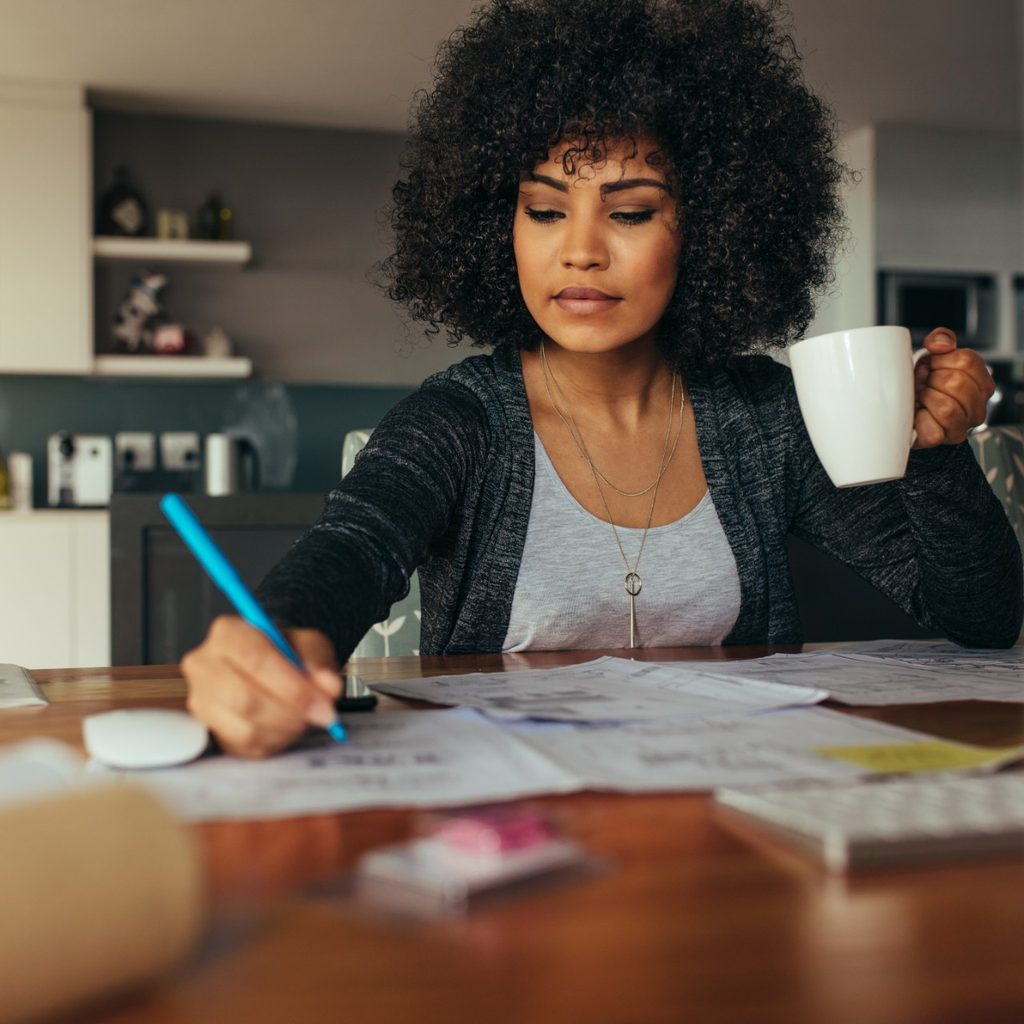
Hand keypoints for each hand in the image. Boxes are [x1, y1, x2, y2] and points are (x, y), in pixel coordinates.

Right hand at [181, 617, 341, 758]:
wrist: (266, 670)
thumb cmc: (284, 653)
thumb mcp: (308, 644)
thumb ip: (319, 662)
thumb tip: (328, 687)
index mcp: (228, 633)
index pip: (255, 659)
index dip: (292, 686)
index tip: (322, 703)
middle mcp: (204, 665)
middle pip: (244, 698)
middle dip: (290, 712)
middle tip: (321, 715)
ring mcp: (201, 700)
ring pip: (245, 728)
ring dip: (285, 729)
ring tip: (303, 718)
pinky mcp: (208, 729)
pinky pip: (245, 745)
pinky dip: (275, 741)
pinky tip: (286, 727)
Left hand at [912, 327, 993, 448]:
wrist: (905, 414)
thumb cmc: (922, 385)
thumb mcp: (932, 357)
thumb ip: (941, 340)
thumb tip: (941, 344)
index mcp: (981, 383)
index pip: (968, 361)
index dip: (942, 360)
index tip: (932, 367)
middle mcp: (977, 406)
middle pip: (957, 383)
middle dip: (932, 380)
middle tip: (924, 385)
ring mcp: (961, 426)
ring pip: (946, 407)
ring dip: (926, 399)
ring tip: (921, 399)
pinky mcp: (942, 440)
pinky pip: (931, 429)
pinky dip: (918, 420)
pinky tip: (917, 415)